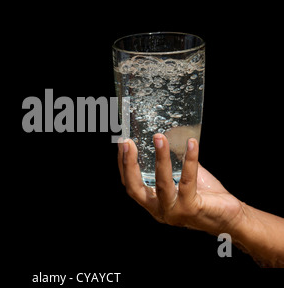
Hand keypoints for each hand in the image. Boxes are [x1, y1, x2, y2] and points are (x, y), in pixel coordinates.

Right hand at [118, 134, 244, 234]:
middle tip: (128, 142)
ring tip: (159, 138)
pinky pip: (187, 181)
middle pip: (134, 187)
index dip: (123, 164)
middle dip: (129, 163)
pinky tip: (192, 144)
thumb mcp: (184, 178)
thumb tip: (171, 135)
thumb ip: (175, 162)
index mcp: (153, 203)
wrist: (231, 218)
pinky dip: (189, 160)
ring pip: (161, 182)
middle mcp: (159, 210)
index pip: (130, 184)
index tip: (123, 143)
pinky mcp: (190, 209)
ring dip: (160, 157)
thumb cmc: (207, 198)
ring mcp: (173, 211)